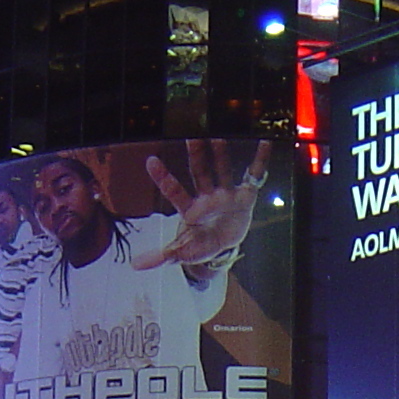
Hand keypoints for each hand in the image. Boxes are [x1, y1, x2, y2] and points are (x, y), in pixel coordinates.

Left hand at [129, 139, 271, 269]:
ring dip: (221, 153)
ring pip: (222, 169)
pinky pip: (253, 176)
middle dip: (196, 154)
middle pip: (199, 172)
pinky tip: (264, 144)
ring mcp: (226, 194)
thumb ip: (162, 256)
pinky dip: (260, 161)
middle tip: (191, 134)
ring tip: (219, 134)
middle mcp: (206, 197)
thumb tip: (135, 265)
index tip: (150, 161)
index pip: (174, 191)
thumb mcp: (182, 252)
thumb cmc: (200, 245)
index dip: (163, 178)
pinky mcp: (245, 196)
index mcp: (190, 209)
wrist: (223, 247)